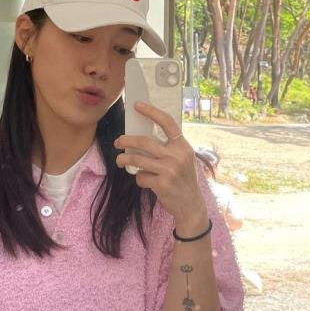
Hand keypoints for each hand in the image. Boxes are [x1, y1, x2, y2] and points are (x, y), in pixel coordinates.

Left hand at [114, 102, 207, 226]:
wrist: (191, 205)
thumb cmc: (183, 179)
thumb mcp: (183, 159)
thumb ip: (169, 148)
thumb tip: (141, 137)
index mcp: (183, 146)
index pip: (167, 122)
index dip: (152, 112)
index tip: (137, 105)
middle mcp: (177, 156)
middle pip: (144, 142)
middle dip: (126, 140)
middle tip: (118, 141)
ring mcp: (169, 170)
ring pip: (137, 160)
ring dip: (124, 160)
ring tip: (120, 161)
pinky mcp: (162, 184)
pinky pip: (141, 177)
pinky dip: (139, 179)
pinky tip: (145, 181)